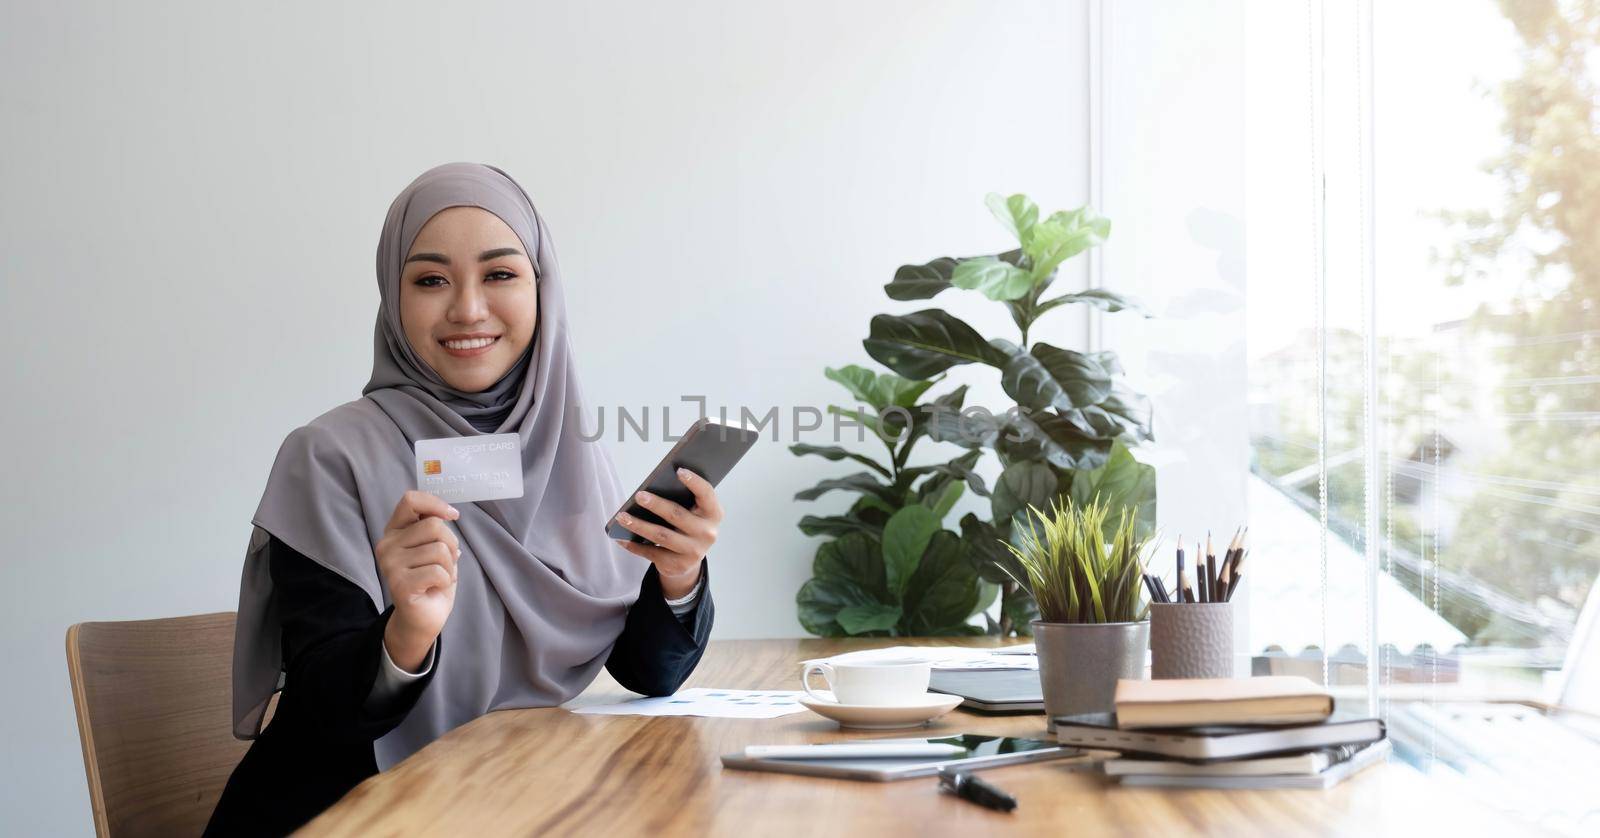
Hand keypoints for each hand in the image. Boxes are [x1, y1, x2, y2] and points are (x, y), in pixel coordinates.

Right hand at [375, 490, 459, 671]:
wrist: (422, 619)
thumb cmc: (431, 581)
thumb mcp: (436, 549)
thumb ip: (436, 530)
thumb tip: (448, 514)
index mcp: (395, 532)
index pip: (411, 501)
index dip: (435, 504)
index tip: (453, 516)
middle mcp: (387, 545)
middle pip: (434, 526)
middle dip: (452, 544)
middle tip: (447, 563)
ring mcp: (390, 564)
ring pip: (440, 550)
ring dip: (450, 567)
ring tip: (440, 578)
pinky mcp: (398, 583)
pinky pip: (439, 571)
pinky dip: (447, 580)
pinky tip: (435, 588)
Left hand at [612, 467, 721, 599]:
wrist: (690, 560)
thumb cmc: (688, 524)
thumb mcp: (694, 512)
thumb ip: (683, 500)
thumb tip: (652, 489)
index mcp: (713, 513)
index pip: (706, 494)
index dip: (694, 482)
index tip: (678, 470)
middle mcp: (707, 533)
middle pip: (677, 515)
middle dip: (656, 505)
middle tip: (639, 496)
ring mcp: (694, 551)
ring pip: (661, 535)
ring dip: (639, 525)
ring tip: (621, 516)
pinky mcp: (678, 565)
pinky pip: (652, 553)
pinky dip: (634, 546)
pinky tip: (621, 538)